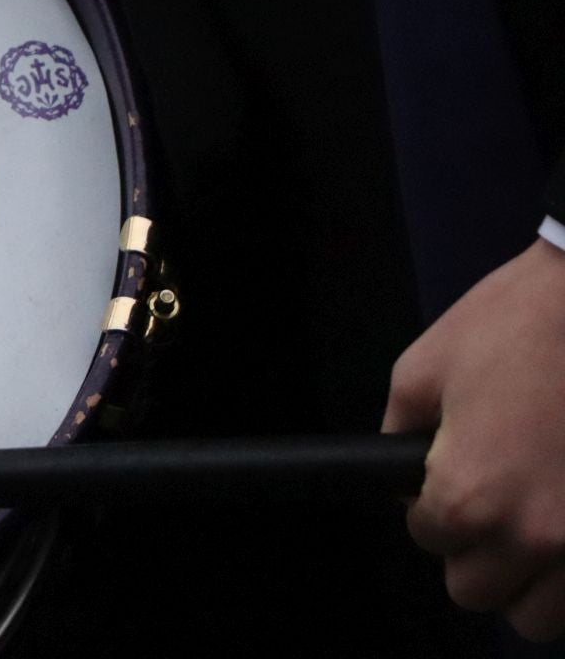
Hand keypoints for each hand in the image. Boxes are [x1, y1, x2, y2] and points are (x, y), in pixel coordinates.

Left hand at [385, 237, 564, 639]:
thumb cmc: (517, 324)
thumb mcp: (425, 368)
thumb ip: (402, 432)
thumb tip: (400, 474)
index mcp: (468, 495)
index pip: (427, 538)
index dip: (430, 505)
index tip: (449, 476)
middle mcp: (534, 536)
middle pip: (478, 592)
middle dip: (474, 552)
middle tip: (488, 505)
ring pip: (541, 616)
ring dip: (528, 580)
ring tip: (531, 526)